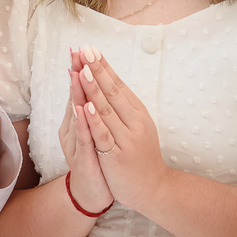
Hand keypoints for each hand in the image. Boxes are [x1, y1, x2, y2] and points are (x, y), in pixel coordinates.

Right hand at [58, 47, 112, 214]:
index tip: (80, 48)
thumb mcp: (90, 130)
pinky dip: (83, 122)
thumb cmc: (94, 158)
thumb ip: (86, 109)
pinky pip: (83, 138)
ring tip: (78, 72)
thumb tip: (86, 85)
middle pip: (74, 97)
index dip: (79, 69)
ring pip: (76, 115)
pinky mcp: (83, 158)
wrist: (93, 192)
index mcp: (77, 121)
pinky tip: (83, 108)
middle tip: (75, 52)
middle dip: (76, 73)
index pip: (78, 91)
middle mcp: (73, 129)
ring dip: (77, 93)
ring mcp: (77, 143)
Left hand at [79, 46, 169, 211]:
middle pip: (112, 91)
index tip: (90, 48)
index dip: (103, 66)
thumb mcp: (136, 126)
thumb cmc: (141, 156)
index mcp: (137, 112)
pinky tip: (86, 106)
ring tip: (82, 70)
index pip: (117, 84)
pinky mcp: (117, 155)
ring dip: (93, 88)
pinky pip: (104, 135)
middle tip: (84, 50)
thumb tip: (109, 82)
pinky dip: (95, 120)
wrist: (154, 189)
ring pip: (106, 109)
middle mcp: (134, 121)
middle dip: (96, 70)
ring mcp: (126, 138)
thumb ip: (124, 107)